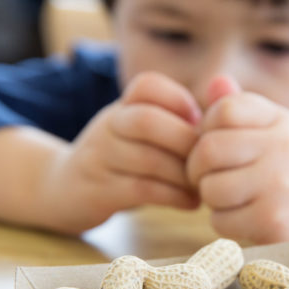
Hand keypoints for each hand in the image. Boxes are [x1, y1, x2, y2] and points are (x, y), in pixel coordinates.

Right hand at [42, 72, 201, 232]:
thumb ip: (175, 120)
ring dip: (184, 175)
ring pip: (146, 159)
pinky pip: (140, 189)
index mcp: (122, 107)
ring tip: (204, 185)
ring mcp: (99, 159)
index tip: (199, 124)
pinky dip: (173, 196)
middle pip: (146, 121)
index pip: (147, 85)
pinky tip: (191, 203)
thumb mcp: (138, 132)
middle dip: (185, 141)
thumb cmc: (120, 160)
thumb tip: (225, 107)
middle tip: (210, 161)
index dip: (179, 100)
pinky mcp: (98, 191)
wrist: (63, 190)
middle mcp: (108, 127)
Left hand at [187, 77, 288, 242]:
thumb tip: (216, 82)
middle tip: (207, 177)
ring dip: (210, 198)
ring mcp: (280, 185)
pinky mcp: (273, 220)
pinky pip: (220, 219)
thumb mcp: (271, 132)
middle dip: (197, 168)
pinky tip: (243, 219)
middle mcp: (284, 148)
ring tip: (230, 198)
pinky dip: (223, 223)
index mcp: (281, 121)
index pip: (224, 110)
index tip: (215, 145)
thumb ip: (241, 109)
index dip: (206, 129)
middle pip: (209, 148)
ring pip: (210, 187)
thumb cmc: (286, 170)